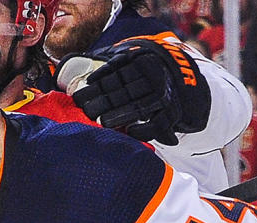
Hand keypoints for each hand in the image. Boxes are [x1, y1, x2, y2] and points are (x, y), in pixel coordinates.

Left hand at [60, 38, 210, 145]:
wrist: (184, 80)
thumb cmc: (145, 71)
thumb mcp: (130, 56)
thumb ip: (108, 60)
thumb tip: (72, 60)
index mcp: (142, 60)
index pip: (115, 74)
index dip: (95, 86)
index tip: (78, 97)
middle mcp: (155, 76)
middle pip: (125, 92)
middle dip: (103, 102)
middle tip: (86, 111)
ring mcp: (165, 95)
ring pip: (140, 107)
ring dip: (121, 115)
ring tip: (103, 122)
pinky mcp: (173, 112)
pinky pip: (158, 123)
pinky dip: (145, 129)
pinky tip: (130, 131)